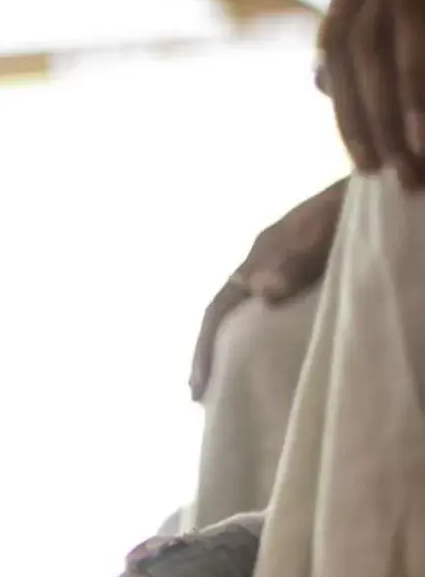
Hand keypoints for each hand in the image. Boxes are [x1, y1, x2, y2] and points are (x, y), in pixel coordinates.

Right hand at [189, 179, 347, 399]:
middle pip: (226, 314)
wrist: (379, 181)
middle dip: (211, 353)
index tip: (196, 388)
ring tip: (229, 383)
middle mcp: (263, 262)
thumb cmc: (350, 208)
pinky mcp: (302, 273)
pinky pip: (271, 310)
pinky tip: (269, 355)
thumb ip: (297, 259)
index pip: (219, 306)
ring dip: (233, 347)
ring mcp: (281, 267)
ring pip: (246, 313)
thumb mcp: (327, 231)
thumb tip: (260, 292)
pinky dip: (261, 337)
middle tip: (203, 396)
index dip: (203, 347)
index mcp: (260, 254)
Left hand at [319, 0, 424, 181]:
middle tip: (397, 177)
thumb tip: (320, 82)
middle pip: (358, 39)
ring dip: (400, 99)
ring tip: (418, 158)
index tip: (367, 164)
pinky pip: (418, 9)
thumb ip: (377, 13)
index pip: (340, 39)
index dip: (348, 108)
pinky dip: (420, 73)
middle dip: (371, 115)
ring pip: (393, 22)